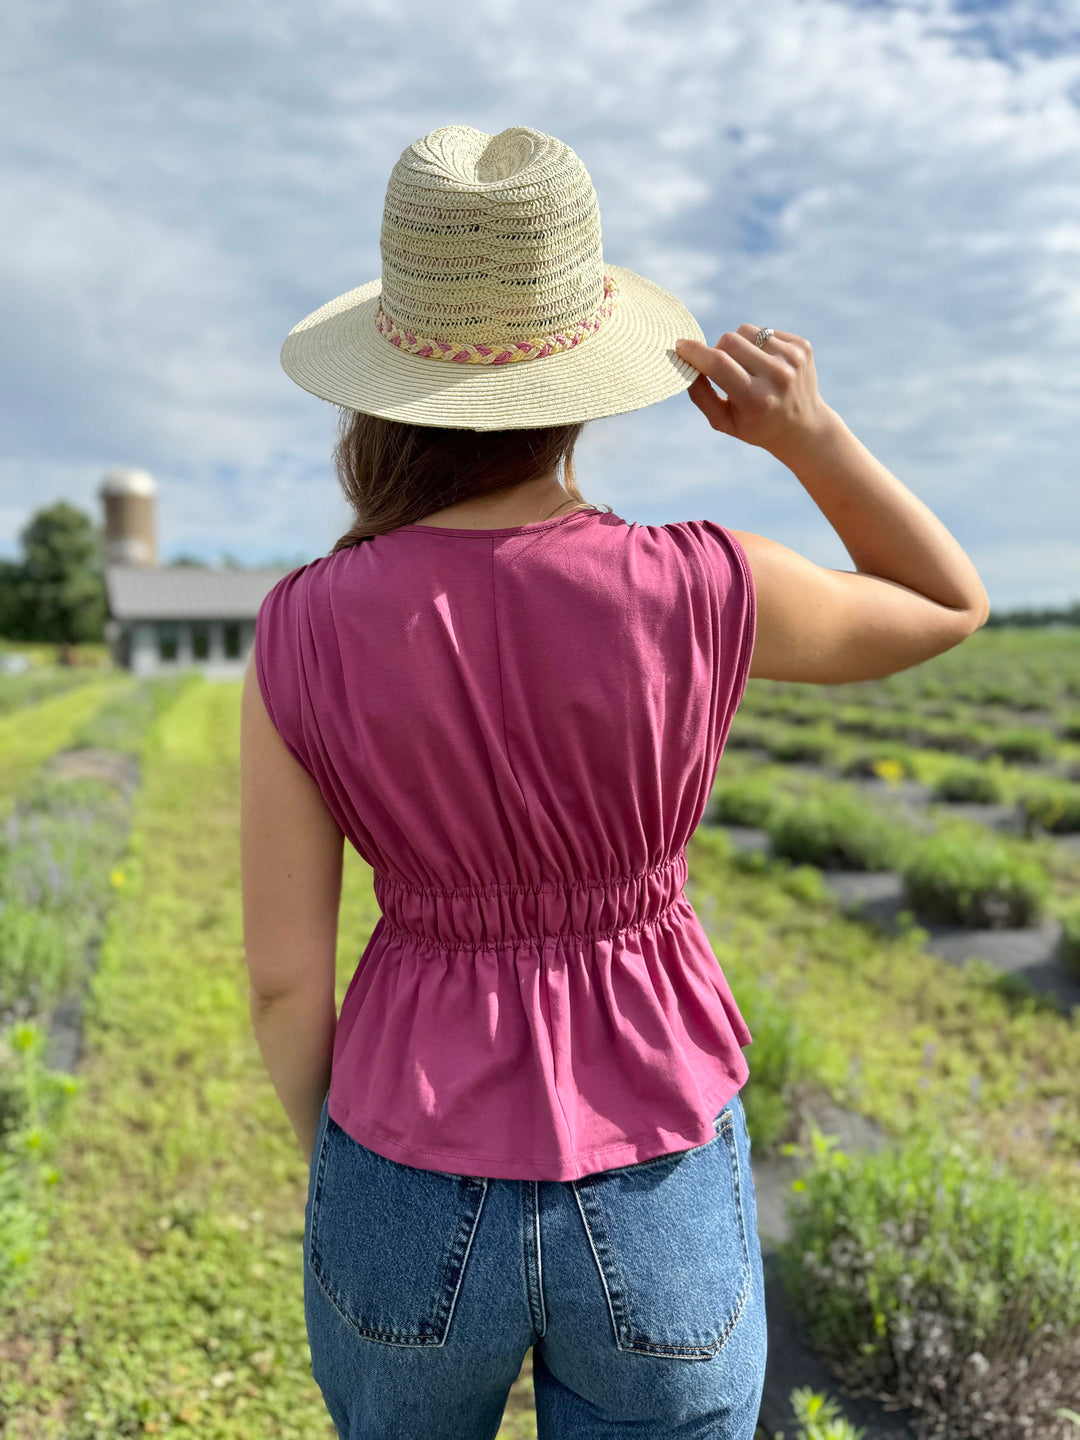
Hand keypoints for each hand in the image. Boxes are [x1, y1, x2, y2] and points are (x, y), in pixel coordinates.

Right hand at [674, 325, 833, 459]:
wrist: (804, 427)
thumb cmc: (756, 425)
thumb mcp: (724, 422)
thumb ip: (701, 395)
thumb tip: (685, 362)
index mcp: (756, 399)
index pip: (718, 363)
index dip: (695, 352)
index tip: (680, 346)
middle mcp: (777, 376)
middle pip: (729, 341)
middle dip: (717, 350)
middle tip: (722, 369)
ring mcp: (793, 359)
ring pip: (746, 331)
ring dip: (738, 345)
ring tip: (747, 367)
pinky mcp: (802, 346)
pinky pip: (765, 331)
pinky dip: (758, 344)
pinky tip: (766, 364)